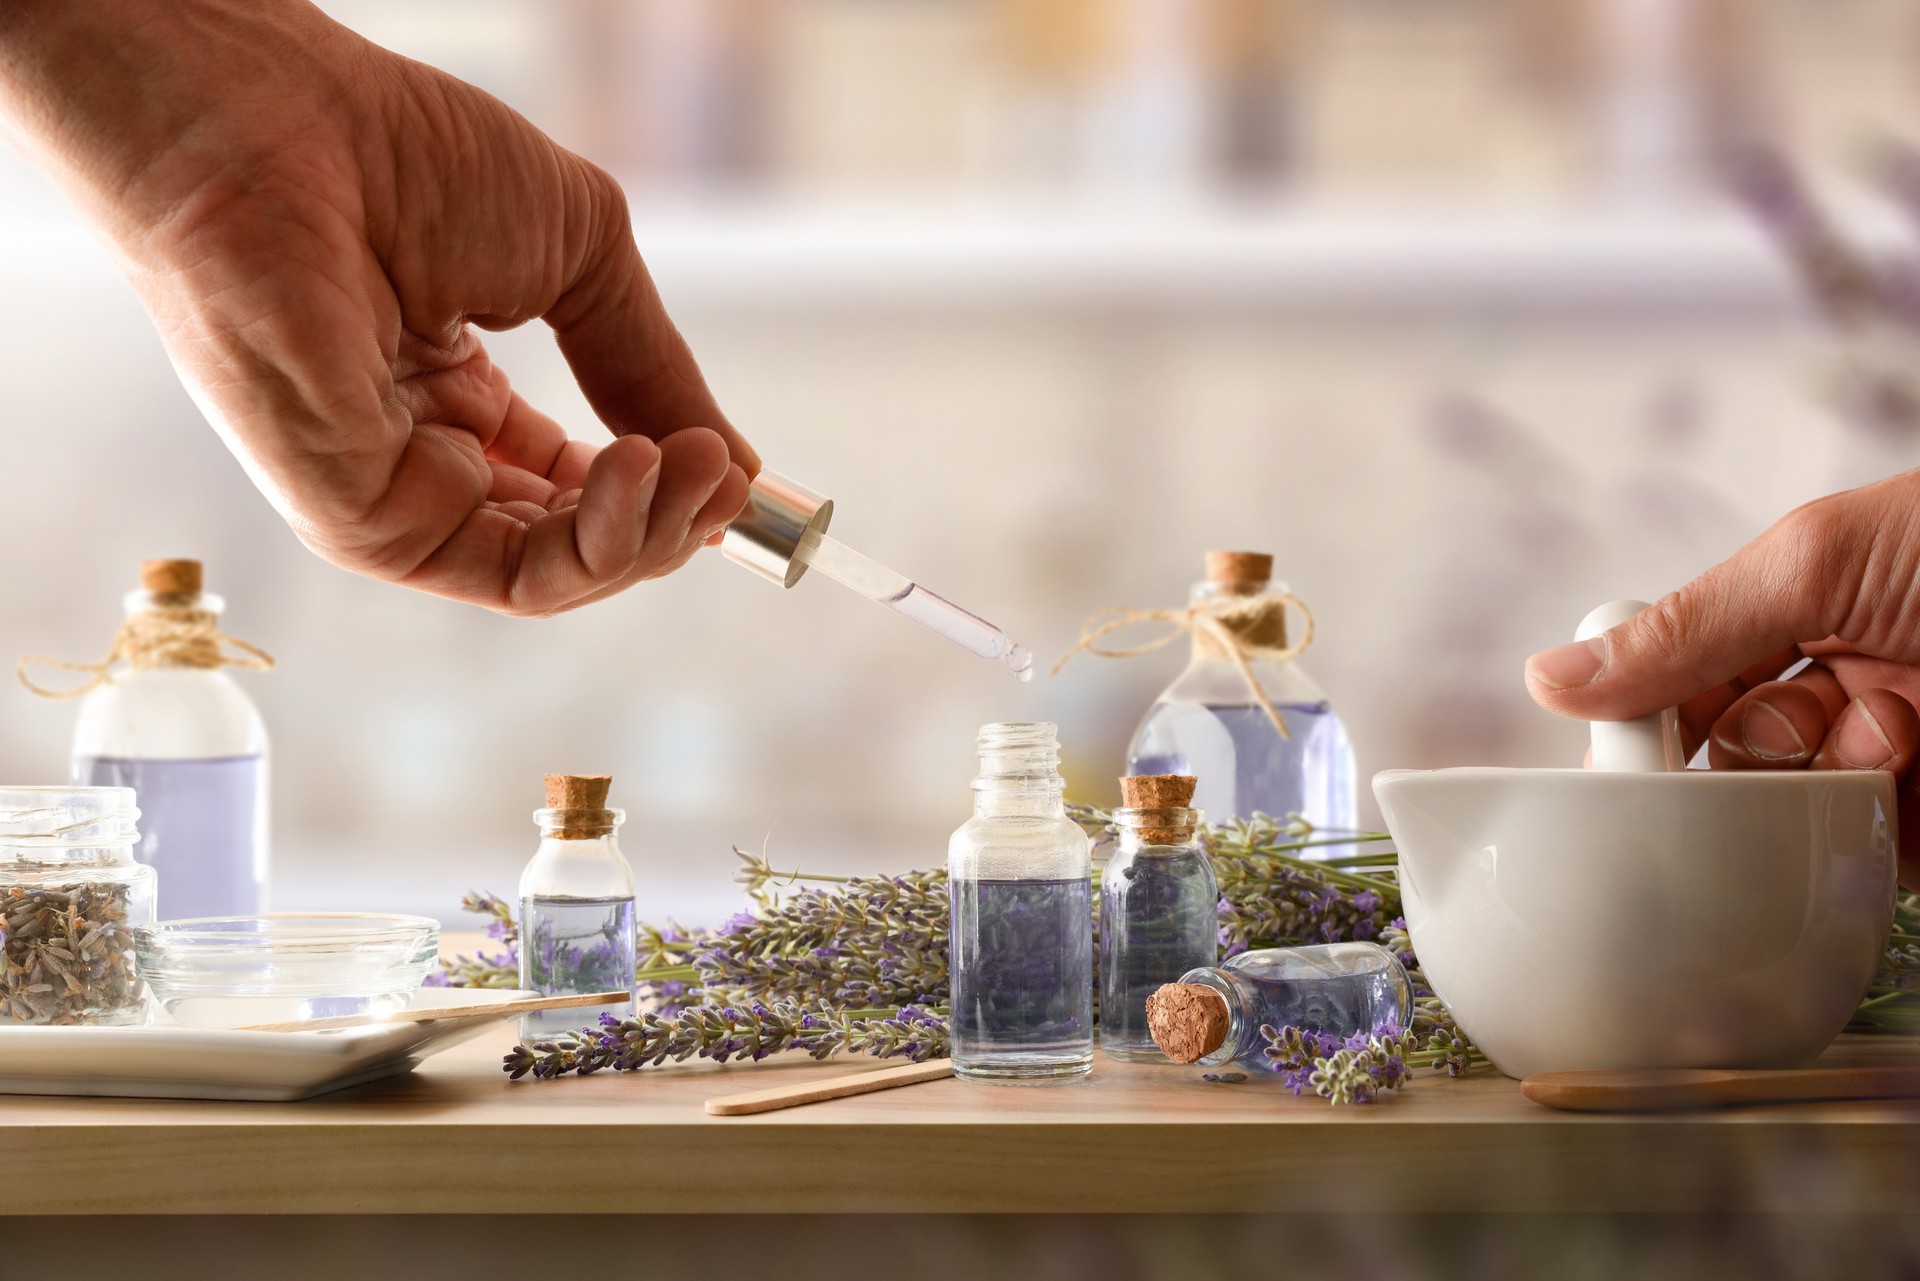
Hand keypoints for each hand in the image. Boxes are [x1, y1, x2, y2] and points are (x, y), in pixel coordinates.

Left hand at [0, 0, 754, 614]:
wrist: (285, 130)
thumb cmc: (407, 160)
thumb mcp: (582, 260)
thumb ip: (652, 369)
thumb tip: (738, 468)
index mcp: (462, 398)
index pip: (584, 482)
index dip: (669, 484)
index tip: (735, 464)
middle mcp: (426, 460)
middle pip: (582, 543)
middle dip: (675, 518)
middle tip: (722, 467)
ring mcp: (394, 499)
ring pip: (559, 576)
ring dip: (650, 534)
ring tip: (690, 463)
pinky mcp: (364, 526)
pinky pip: (512, 577)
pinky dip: (599, 541)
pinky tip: (636, 466)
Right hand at [1524, 467, 1919, 885]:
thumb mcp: (1821, 562)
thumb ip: (1690, 627)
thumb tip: (1551, 674)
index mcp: (1803, 609)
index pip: (1684, 677)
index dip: (1647, 717)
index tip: (1622, 750)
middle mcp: (1842, 687)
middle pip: (1729, 758)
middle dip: (1745, 757)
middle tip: (1786, 737)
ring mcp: (1896, 762)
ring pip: (1791, 817)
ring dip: (1816, 795)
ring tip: (1893, 744)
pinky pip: (1868, 864)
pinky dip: (1865, 853)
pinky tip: (1897, 804)